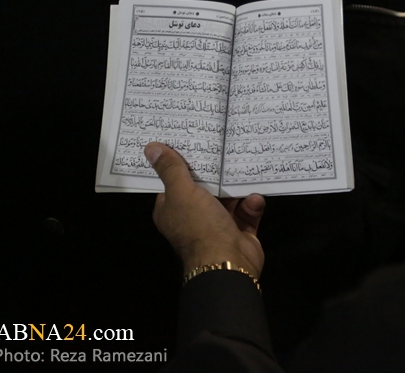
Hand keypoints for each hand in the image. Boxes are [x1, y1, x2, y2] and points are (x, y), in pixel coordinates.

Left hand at [146, 142, 265, 277]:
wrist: (228, 262)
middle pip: (204, 187)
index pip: (174, 182)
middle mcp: (193, 217)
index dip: (182, 163)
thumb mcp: (181, 192)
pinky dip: (252, 204)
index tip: (193, 142)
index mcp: (172, 210)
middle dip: (215, 171)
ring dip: (238, 186)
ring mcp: (218, 225)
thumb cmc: (200, 226)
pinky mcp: (240, 230)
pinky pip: (247, 210)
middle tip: (224, 145)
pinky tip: (254, 198)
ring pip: (229, 197)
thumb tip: (150, 148)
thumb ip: (170, 169)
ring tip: (246, 166)